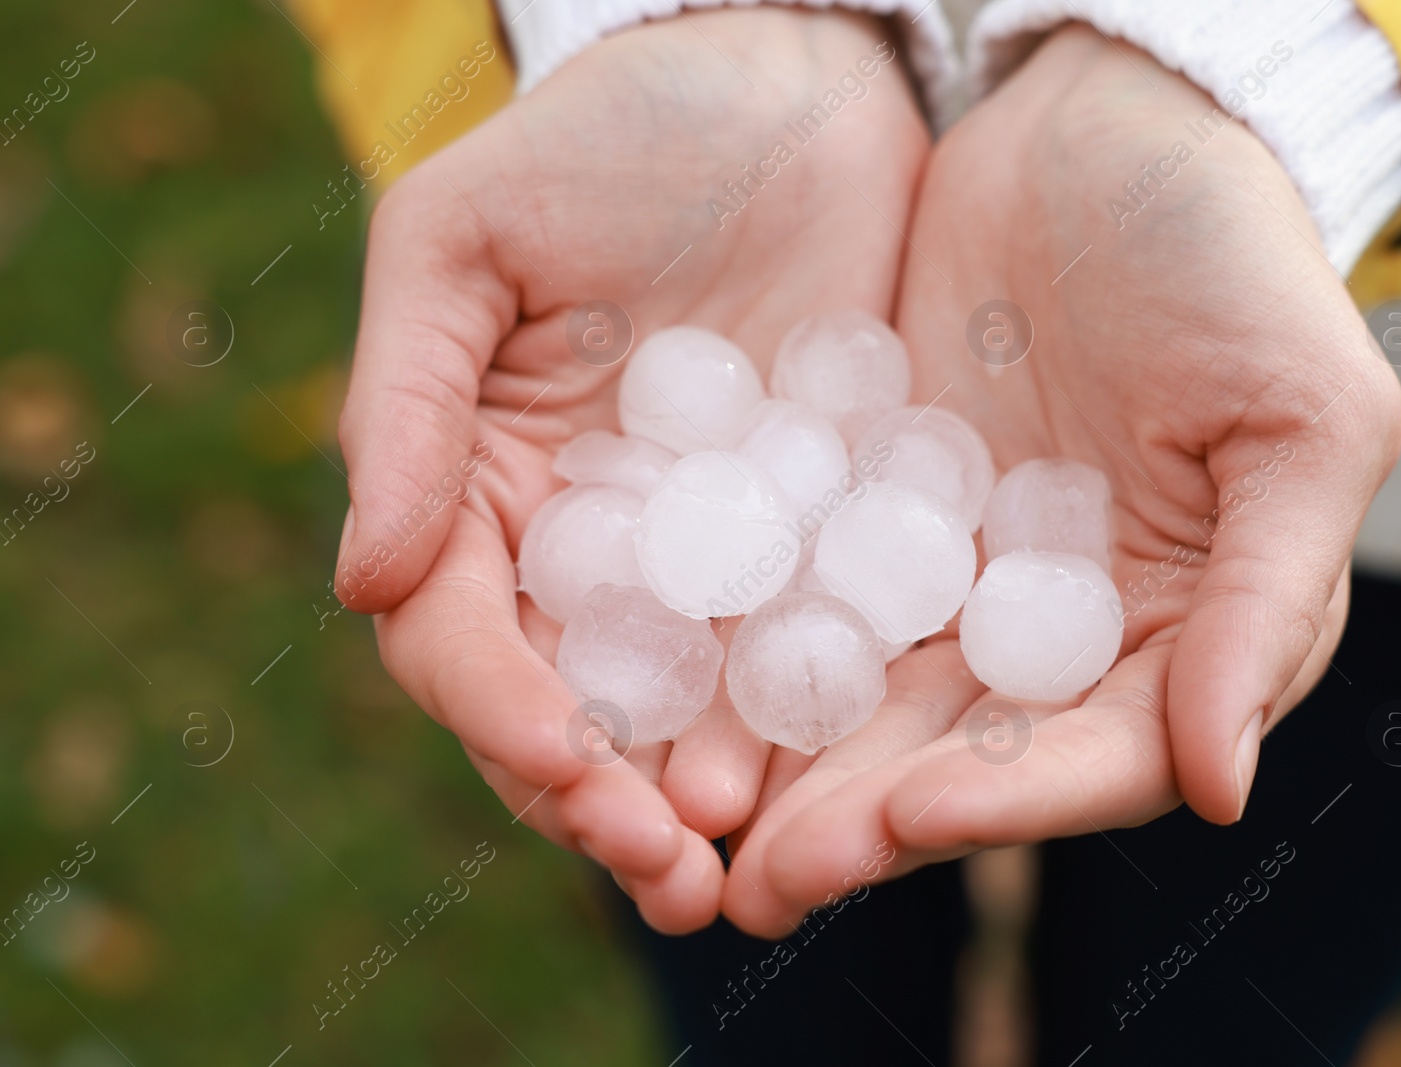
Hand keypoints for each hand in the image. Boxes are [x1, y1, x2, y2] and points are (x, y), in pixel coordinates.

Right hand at [333, 8, 928, 931]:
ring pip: (692, 710)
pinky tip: (850, 776)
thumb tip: (360, 584)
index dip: (498, 713)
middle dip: (607, 803)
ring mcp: (711, 554)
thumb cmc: (609, 135)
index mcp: (481, 488)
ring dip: (713, 799)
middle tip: (671, 876)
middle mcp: (589, 548)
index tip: (561, 766)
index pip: (461, 636)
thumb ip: (407, 402)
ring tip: (751, 874)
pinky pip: (812, 646)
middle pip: (576, 709)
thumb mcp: (467, 238)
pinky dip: (820, 721)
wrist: (792, 74)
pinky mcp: (820, 536)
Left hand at [723, 25, 1400, 934]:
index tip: (908, 817)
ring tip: (696, 830)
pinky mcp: (866, 515)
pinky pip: (801, 595)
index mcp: (1181, 637)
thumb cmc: (1239, 263)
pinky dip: (744, 653)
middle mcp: (1059, 632)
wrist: (1110, 128)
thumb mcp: (1300, 420)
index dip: (1008, 801)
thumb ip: (1267, 603)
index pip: (1097, 755)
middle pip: (962, 756)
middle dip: (863, 821)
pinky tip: (671, 700)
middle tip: (759, 881)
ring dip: (786, 773)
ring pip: (867, 700)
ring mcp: (954, 578)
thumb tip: (1221, 790)